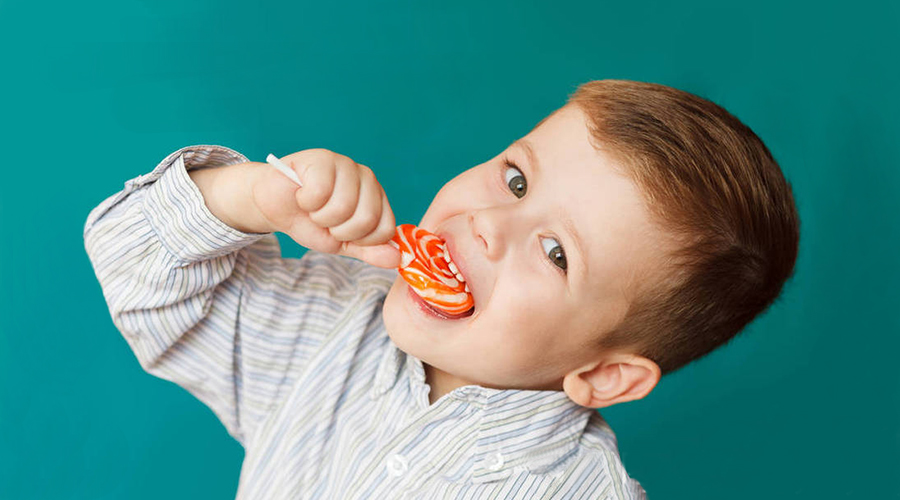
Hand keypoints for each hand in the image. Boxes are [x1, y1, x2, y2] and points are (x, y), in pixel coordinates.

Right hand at [251, 148, 399, 268]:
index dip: (359, 241)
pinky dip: (306, 202)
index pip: (385, 230)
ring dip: (320, 217)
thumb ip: (369, 251)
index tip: (341, 233)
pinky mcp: (322, 158)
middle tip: (324, 220)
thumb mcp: (342, 243)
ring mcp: (346, 165)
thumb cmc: (310, 221)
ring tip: (312, 208)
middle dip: (338, 230)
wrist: (275, 206)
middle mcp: (367, 178)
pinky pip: (321, 192)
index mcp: (377, 198)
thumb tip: (397, 259)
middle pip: (366, 219)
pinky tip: (302, 194)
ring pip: (344, 207)